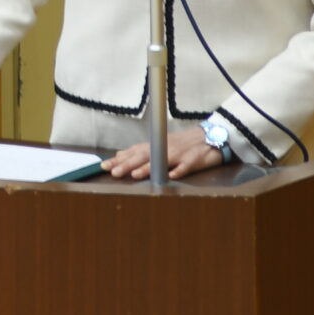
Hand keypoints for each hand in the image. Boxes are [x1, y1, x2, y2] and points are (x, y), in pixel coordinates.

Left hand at [105, 126, 223, 179]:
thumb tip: (119, 154)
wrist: (209, 137)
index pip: (134, 152)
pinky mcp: (193, 160)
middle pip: (144, 156)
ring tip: (135, 175)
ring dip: (148, 168)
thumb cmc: (182, 143)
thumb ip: (140, 150)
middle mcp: (164, 148)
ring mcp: (179, 154)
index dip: (119, 159)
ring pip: (162, 160)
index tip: (104, 166)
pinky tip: (171, 176)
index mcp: (155, 145)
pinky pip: (185, 166)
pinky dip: (178, 171)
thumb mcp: (159, 143)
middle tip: (114, 172)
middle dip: (128, 164)